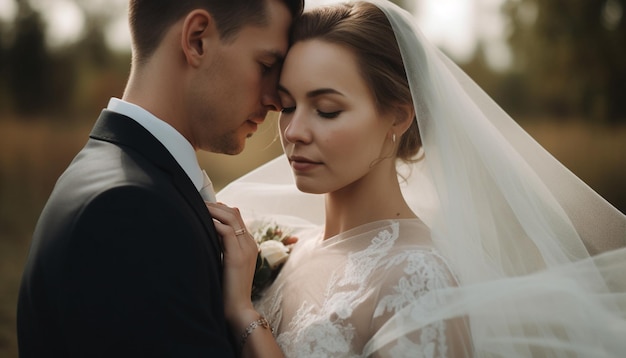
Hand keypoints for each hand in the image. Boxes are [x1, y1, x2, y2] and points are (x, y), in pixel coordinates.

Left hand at [205, 202, 258, 331]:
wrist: (238, 309)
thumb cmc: (228, 289)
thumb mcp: (226, 263)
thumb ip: (221, 249)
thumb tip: (207, 235)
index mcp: (248, 244)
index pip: (236, 217)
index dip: (220, 208)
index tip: (203, 206)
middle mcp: (250, 243)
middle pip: (234, 213)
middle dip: (215, 205)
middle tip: (198, 203)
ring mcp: (246, 249)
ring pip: (231, 218)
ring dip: (213, 210)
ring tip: (198, 207)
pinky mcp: (237, 256)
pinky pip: (227, 231)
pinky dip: (213, 223)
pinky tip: (202, 222)